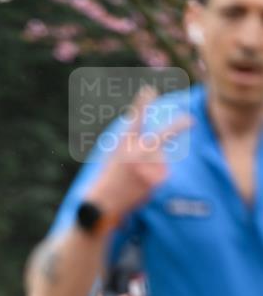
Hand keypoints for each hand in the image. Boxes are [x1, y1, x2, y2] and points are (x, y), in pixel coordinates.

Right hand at [88, 87, 192, 218]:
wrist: (103, 205)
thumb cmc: (108, 180)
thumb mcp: (114, 158)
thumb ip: (134, 148)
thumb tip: (160, 149)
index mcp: (122, 145)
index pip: (134, 120)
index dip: (142, 104)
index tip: (149, 90)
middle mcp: (136, 154)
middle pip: (163, 136)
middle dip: (179, 126)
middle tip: (192, 120)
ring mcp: (147, 168)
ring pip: (159, 162)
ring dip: (151, 169)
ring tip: (134, 180)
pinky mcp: (154, 182)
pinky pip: (159, 176)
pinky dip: (152, 181)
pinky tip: (138, 187)